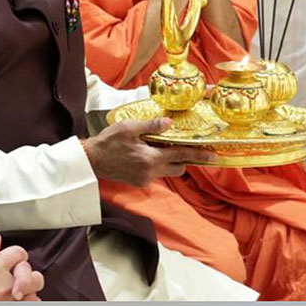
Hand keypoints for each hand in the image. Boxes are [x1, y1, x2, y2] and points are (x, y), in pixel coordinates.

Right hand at [0, 231, 45, 300]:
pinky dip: (24, 305)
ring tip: (14, 291)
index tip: (8, 259)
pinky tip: (13, 302)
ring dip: (27, 291)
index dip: (15, 254)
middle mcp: (3, 288)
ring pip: (34, 295)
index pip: (19, 253)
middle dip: (26, 273)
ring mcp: (6, 305)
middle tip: (14, 276)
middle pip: (34, 276)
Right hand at [85, 119, 215, 186]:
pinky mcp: (139, 182)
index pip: (182, 156)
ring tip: (163, 147)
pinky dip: (158, 164)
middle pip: (179, 167)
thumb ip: (151, 126)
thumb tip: (169, 123)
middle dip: (185, 158)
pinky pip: (157, 173)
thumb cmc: (108, 142)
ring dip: (171, 161)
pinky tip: (149, 153)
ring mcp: (145, 179)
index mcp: (151, 159)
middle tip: (188, 146)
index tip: (214, 156)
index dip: (199, 155)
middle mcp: (151, 172)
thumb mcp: (129, 128)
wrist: (92, 161)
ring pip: (168, 171)